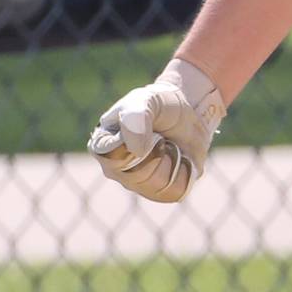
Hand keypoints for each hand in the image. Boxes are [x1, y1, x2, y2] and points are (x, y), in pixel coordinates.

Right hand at [88, 59, 225, 201]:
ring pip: (157, 185)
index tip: (147, 124)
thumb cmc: (158, 104)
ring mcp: (138, 184)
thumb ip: (135, 117)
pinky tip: (179, 156)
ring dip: (171, 159)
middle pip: (137, 174)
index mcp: (103, 146)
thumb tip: (137, 151)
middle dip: (156, 150)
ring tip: (168, 145)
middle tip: (160, 134)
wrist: (188, 110)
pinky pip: (175, 191)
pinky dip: (183, 171)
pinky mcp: (161, 191)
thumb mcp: (145, 100)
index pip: (112, 157)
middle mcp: (116, 170)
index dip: (134, 141)